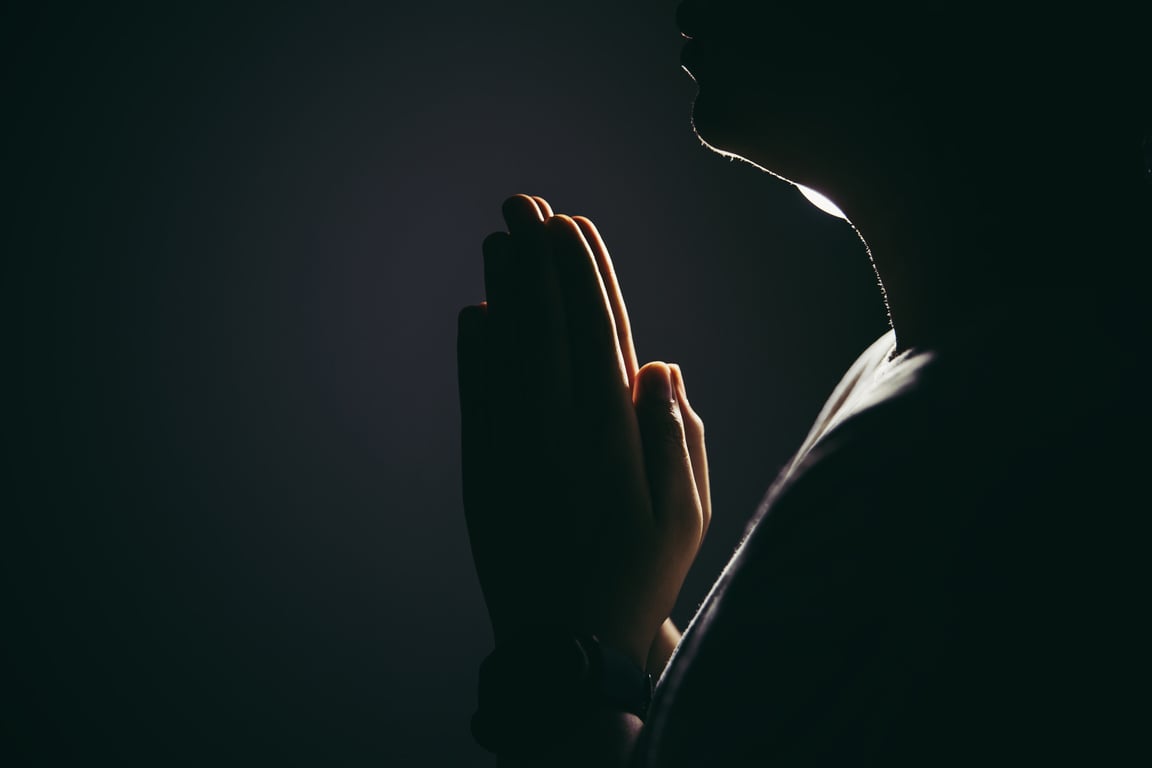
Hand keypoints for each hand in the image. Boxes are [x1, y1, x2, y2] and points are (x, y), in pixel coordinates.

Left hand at [457, 195, 710, 666]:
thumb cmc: (638, 580)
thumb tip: (658, 362)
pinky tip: (474, 315)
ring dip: (502, 293)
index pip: (598, 333)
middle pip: (546, 328)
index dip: (583, 275)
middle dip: (536, 261)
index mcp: (613, 438)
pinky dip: (473, 354)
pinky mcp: (481, 473)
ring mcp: (512, 451)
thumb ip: (677, 435)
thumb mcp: (687, 516)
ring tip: (498, 240)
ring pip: (507, 354)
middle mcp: (558, 433)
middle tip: (523, 203)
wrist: (564, 647)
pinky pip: (475, 399)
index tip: (571, 225)